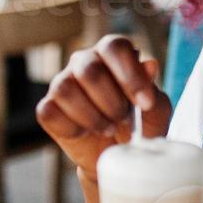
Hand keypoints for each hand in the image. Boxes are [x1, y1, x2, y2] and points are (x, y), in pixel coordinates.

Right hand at [35, 34, 172, 177]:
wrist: (116, 156)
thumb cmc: (138, 126)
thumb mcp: (154, 111)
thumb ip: (152, 89)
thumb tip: (150, 65)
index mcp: (111, 54)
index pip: (115, 47)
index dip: (131, 75)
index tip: (145, 103)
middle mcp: (83, 62)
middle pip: (90, 70)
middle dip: (112, 102)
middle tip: (124, 120)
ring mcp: (62, 83)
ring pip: (66, 89)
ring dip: (93, 117)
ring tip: (108, 128)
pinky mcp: (47, 108)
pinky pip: (51, 112)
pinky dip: (72, 128)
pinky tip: (85, 133)